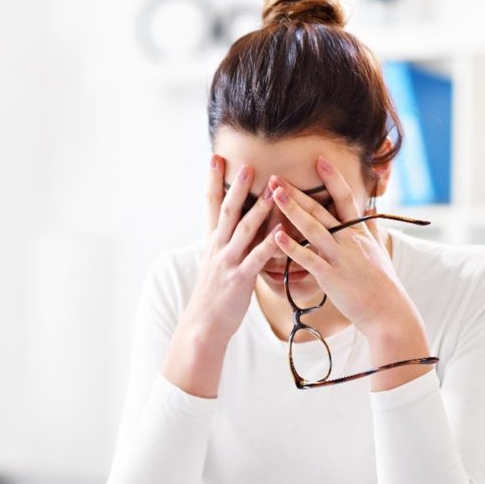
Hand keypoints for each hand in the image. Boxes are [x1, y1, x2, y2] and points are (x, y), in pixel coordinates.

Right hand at [162, 156, 279, 396]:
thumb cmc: (213, 295)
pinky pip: (258, 258)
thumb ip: (227, 243)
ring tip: (271, 190)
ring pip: (245, 230)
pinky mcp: (241, 278)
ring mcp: (229, 262)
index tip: (216, 159)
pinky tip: (282, 233)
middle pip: (228, 211)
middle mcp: (219, 247)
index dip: (213, 181)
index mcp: (213, 241)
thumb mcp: (216, 263)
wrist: (203, 324)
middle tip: (246, 163)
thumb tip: (238, 225)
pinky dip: (270, 244)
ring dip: (259, 208)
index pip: (212, 205)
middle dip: (237, 186)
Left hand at [270, 156, 425, 346]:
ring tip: (274, 194)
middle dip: (298, 191)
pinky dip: (292, 247)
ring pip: (313, 227)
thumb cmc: (382, 283)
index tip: (319, 160)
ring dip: (293, 209)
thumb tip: (370, 210)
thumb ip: (371, 229)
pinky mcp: (330, 276)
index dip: (332, 178)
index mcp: (359, 232)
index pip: (345, 198)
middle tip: (276, 176)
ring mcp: (340, 256)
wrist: (388, 312)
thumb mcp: (379, 250)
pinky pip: (308, 258)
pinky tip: (276, 236)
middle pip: (321, 209)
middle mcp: (349, 239)